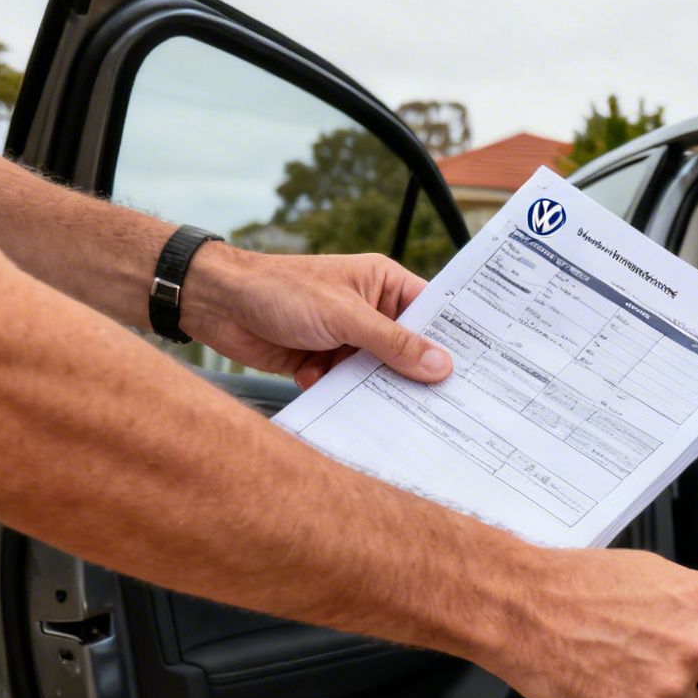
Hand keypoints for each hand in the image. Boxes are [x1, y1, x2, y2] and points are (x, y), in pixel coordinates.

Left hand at [181, 243, 452, 388]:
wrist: (217, 304)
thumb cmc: (279, 289)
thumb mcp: (345, 316)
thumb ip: (393, 343)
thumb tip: (440, 365)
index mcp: (383, 284)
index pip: (431, 312)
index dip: (453, 339)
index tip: (480, 368)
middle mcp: (370, 311)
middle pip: (408, 349)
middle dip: (419, 374)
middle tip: (449, 403)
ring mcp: (348, 339)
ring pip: (380, 373)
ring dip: (379, 390)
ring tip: (400, 412)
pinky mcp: (324, 363)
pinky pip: (350, 387)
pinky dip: (346, 397)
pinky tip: (345, 405)